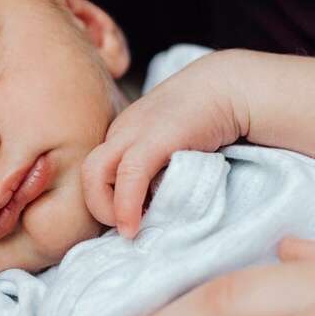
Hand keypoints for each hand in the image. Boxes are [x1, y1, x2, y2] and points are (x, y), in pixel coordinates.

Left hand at [82, 50, 245, 236]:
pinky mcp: (155, 138)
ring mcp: (134, 132)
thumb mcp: (172, 145)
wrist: (228, 86)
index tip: (129, 222)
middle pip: (86, 172)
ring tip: (128, 229)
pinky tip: (133, 226)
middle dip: (97, 207)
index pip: (96, 173)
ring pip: (95, 173)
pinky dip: (126, 205)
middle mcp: (121, 132)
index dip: (106, 202)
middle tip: (124, 227)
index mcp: (122, 136)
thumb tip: (152, 209)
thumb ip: (158, 170)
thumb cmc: (206, 120)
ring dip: (105, 209)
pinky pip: (129, 174)